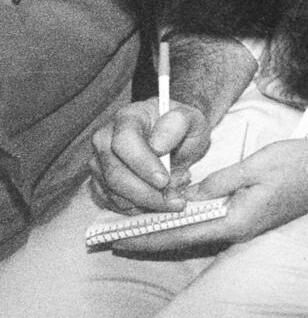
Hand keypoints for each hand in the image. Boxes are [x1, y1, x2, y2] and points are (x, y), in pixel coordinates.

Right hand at [89, 98, 209, 213]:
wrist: (174, 139)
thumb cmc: (181, 127)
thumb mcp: (191, 119)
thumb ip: (178, 124)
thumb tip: (158, 145)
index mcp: (127, 117)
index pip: (124, 142)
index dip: (143, 164)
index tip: (164, 180)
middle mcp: (105, 138)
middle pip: (115, 173)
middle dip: (146, 192)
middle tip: (174, 199)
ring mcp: (99, 162)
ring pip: (113, 192)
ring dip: (145, 202)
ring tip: (173, 196)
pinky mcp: (98, 182)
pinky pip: (111, 202)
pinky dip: (136, 207)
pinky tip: (158, 201)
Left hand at [109, 139, 307, 254]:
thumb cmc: (300, 165)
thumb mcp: (257, 165)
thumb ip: (220, 181)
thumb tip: (190, 195)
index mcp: (236, 220)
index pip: (182, 233)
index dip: (147, 235)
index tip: (117, 237)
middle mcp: (236, 230)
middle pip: (183, 239)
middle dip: (147, 239)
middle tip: (112, 236)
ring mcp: (244, 226)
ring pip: (194, 234)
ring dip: (163, 232)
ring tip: (132, 228)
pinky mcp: (249, 218)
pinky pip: (208, 225)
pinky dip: (184, 223)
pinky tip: (172, 217)